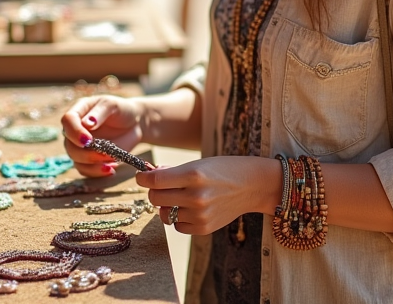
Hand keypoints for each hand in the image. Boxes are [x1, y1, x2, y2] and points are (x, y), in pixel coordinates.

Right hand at [60, 95, 144, 177]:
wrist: (134, 123)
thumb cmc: (122, 110)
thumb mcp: (113, 105)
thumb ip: (100, 113)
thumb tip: (86, 124)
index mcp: (79, 111)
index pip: (67, 120)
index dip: (75, 132)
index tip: (88, 140)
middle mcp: (76, 129)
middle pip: (70, 145)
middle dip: (86, 153)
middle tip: (105, 154)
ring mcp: (81, 145)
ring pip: (76, 160)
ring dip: (93, 164)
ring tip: (112, 162)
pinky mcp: (89, 158)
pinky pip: (86, 170)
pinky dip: (97, 172)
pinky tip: (111, 169)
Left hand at [135, 156, 279, 234]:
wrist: (251, 185)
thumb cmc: (222, 169)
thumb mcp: (198, 164)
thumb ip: (172, 172)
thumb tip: (147, 177)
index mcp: (193, 174)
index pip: (155, 180)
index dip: (143, 178)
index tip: (141, 176)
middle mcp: (196, 195)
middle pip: (156, 198)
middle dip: (154, 191)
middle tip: (161, 186)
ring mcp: (200, 214)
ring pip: (164, 214)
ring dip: (166, 205)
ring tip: (179, 197)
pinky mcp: (204, 228)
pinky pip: (177, 226)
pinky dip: (178, 218)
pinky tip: (191, 208)